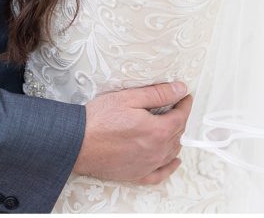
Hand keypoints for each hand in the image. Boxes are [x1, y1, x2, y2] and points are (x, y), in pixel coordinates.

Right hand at [73, 82, 191, 184]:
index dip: (185, 104)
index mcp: (157, 130)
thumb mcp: (128, 98)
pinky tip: (174, 161)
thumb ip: (157, 94)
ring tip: (173, 128)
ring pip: (172, 152)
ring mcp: (149, 165)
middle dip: (180, 119)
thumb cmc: (99, 119)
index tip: (185, 96)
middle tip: (177, 107)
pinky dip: (171, 167)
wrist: (77, 143)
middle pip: (178, 134)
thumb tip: (180, 89)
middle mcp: (158, 151)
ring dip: (176, 139)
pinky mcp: (138, 174)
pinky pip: (161, 173)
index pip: (180, 116)